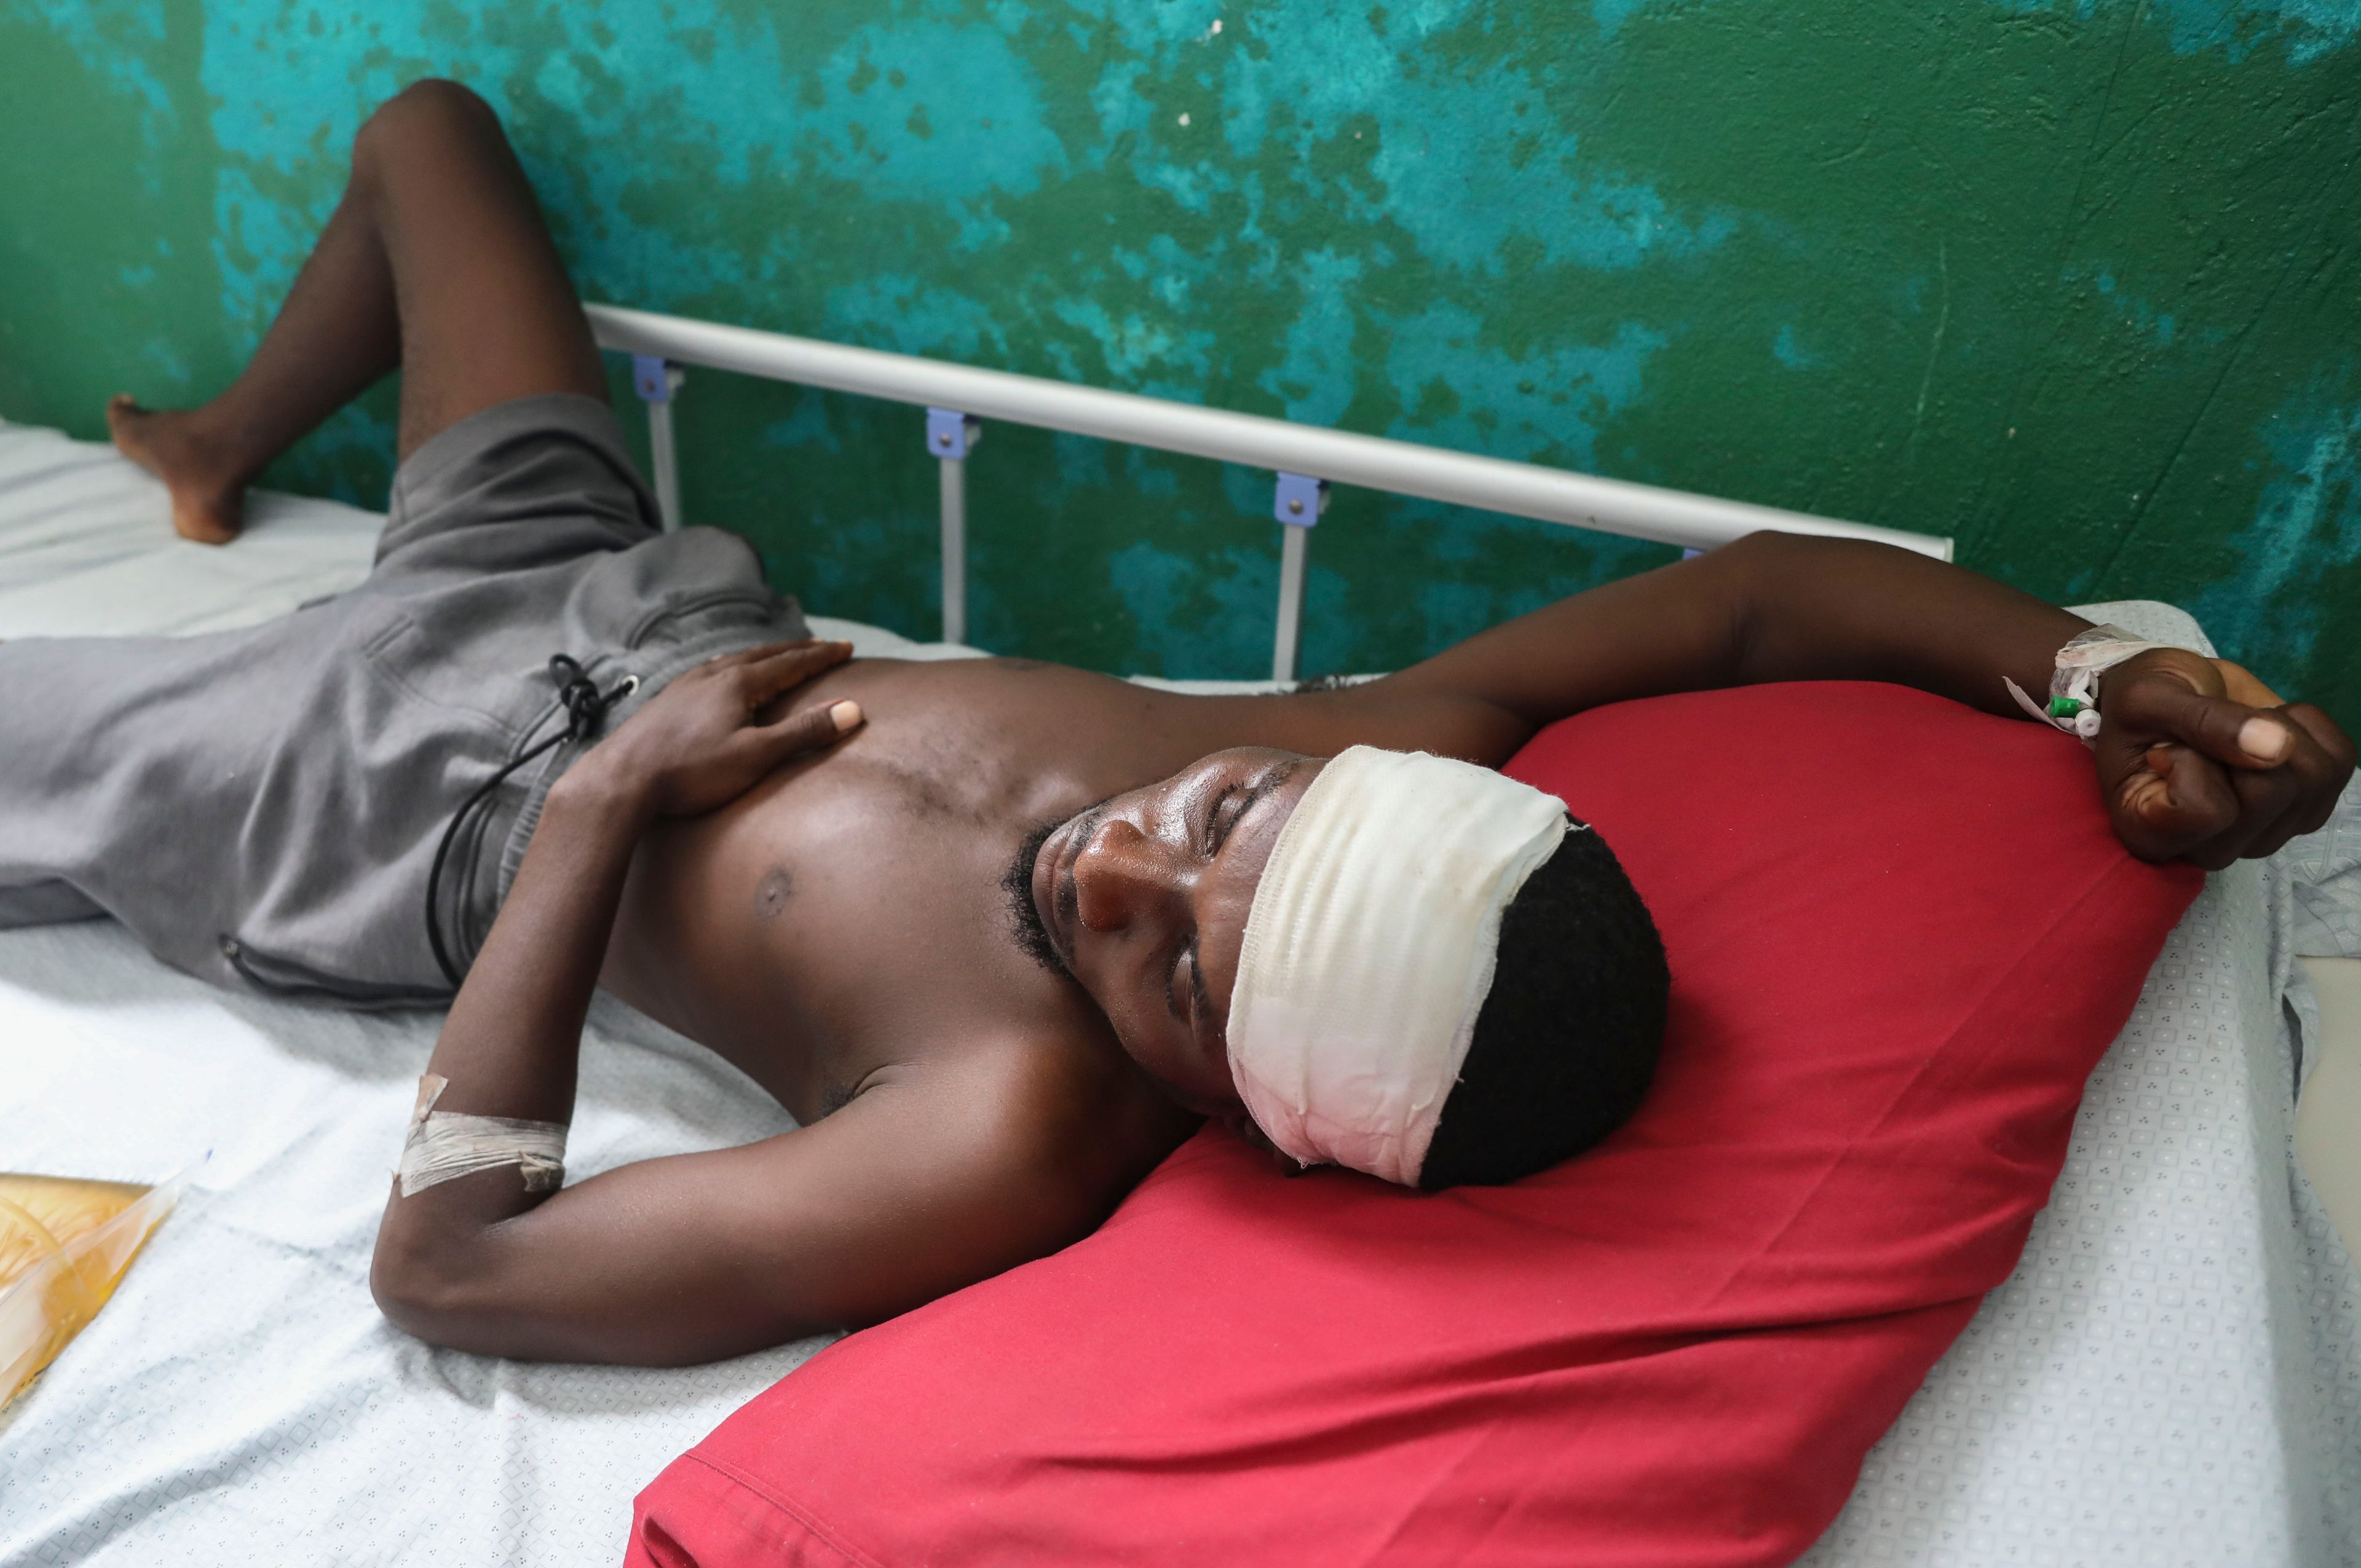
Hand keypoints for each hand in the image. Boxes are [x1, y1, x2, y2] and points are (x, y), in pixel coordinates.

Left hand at [576, 641, 862, 818]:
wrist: (622, 778)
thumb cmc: (692, 771)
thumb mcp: (756, 756)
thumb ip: (804, 732)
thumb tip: (852, 710)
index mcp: (739, 683)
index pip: (792, 663)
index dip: (822, 656)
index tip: (847, 647)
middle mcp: (713, 674)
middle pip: (764, 654)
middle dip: (797, 651)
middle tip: (822, 646)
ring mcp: (687, 684)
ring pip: (734, 660)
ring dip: (764, 656)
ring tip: (779, 656)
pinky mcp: (668, 699)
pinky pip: (711, 671)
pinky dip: (734, 666)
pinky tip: (725, 676)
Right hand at [2092, 647, 2353, 867]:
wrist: (2171, 694)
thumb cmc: (2141, 703)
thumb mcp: (2149, 699)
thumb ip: (2203, 722)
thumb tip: (2277, 748)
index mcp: (2150, 833)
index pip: (2208, 812)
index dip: (2196, 761)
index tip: (2165, 747)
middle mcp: (2208, 849)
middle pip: (2269, 794)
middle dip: (2247, 737)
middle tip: (2210, 729)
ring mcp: (2260, 837)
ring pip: (2311, 781)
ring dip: (2282, 729)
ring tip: (2239, 726)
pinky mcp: (2303, 813)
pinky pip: (2340, 765)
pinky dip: (2312, 727)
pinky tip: (2271, 726)